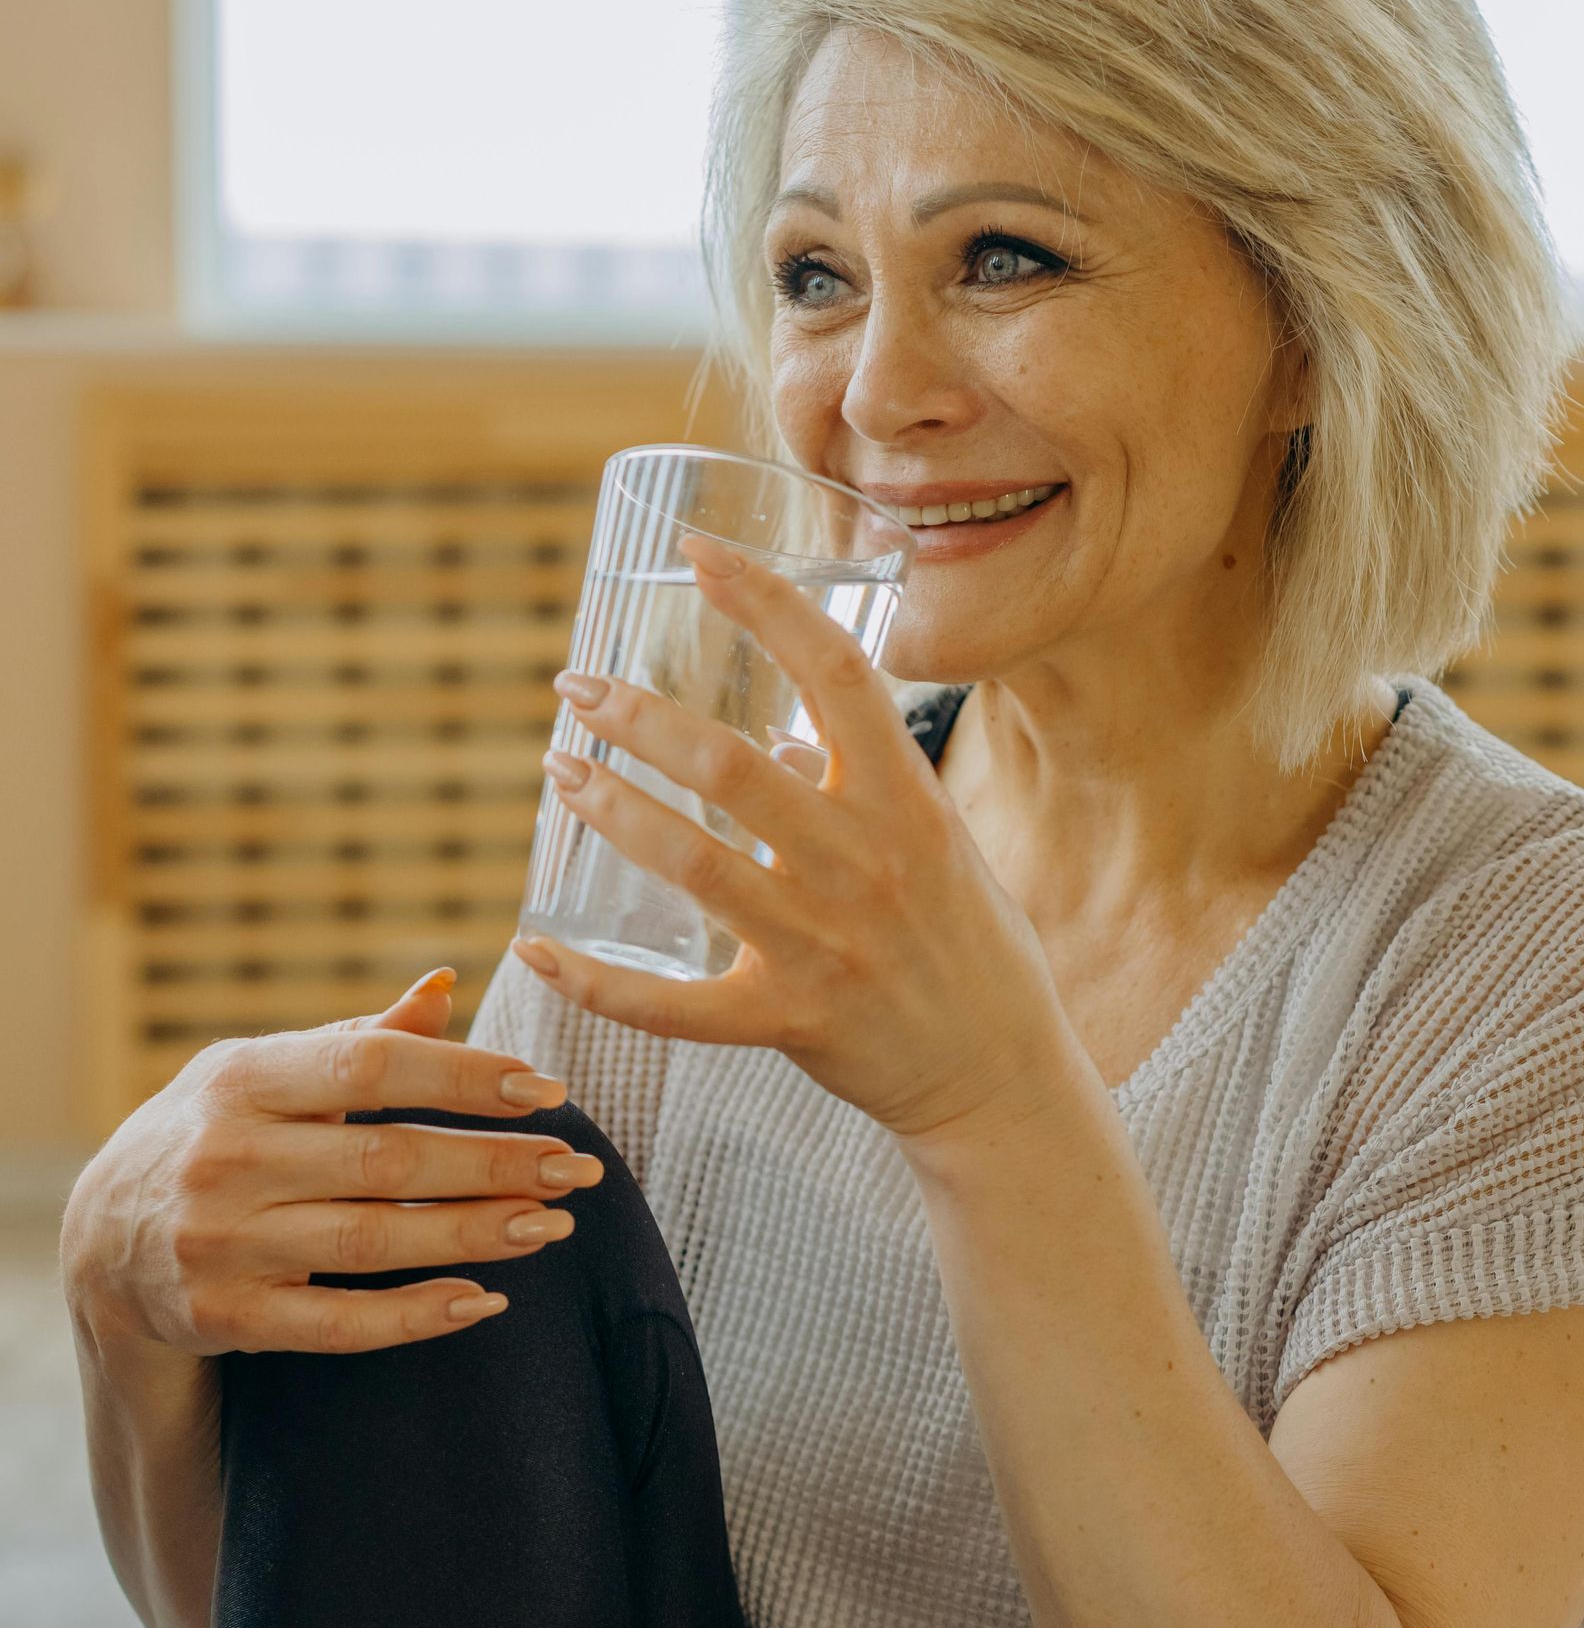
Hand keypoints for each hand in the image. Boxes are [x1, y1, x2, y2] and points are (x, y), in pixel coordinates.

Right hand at [61, 971, 601, 1361]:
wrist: (102, 1241)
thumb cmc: (214, 1134)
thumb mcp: (263, 1071)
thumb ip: (359, 1037)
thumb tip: (448, 982)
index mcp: (245, 1079)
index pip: (369, 1067)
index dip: (462, 1076)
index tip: (545, 1090)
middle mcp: (229, 1158)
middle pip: (387, 1161)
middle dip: (495, 1165)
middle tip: (576, 1170)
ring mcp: (224, 1242)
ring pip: (373, 1243)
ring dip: (475, 1236)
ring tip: (552, 1227)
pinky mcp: (228, 1316)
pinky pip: (339, 1324)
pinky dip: (417, 1316)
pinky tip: (485, 1300)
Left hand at [510, 531, 1075, 1141]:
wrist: (1002, 1076)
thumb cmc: (972, 946)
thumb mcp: (941, 846)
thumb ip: (862, 790)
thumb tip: (782, 741)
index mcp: (910, 802)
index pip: (835, 672)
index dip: (765, 600)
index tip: (699, 552)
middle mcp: (866, 863)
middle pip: (732, 765)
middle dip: (639, 716)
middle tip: (576, 686)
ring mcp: (825, 944)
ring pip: (691, 863)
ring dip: (611, 809)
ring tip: (559, 770)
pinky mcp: (789, 1019)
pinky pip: (672, 1004)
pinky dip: (594, 981)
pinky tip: (537, 947)